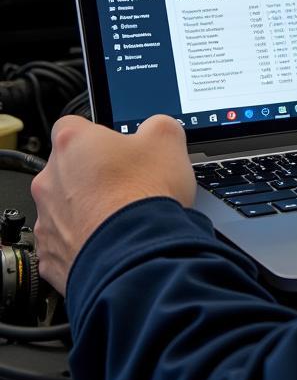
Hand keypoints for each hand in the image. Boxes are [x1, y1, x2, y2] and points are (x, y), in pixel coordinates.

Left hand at [31, 115, 195, 295]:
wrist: (137, 254)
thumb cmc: (144, 196)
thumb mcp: (168, 138)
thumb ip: (155, 125)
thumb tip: (155, 129)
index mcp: (72, 143)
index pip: (72, 124)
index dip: (97, 134)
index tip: (116, 145)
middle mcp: (49, 180)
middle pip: (67, 168)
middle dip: (93, 174)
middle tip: (127, 182)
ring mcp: (46, 220)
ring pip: (64, 207)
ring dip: (88, 208)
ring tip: (123, 215)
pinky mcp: (50, 255)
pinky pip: (66, 242)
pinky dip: (85, 241)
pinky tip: (112, 240)